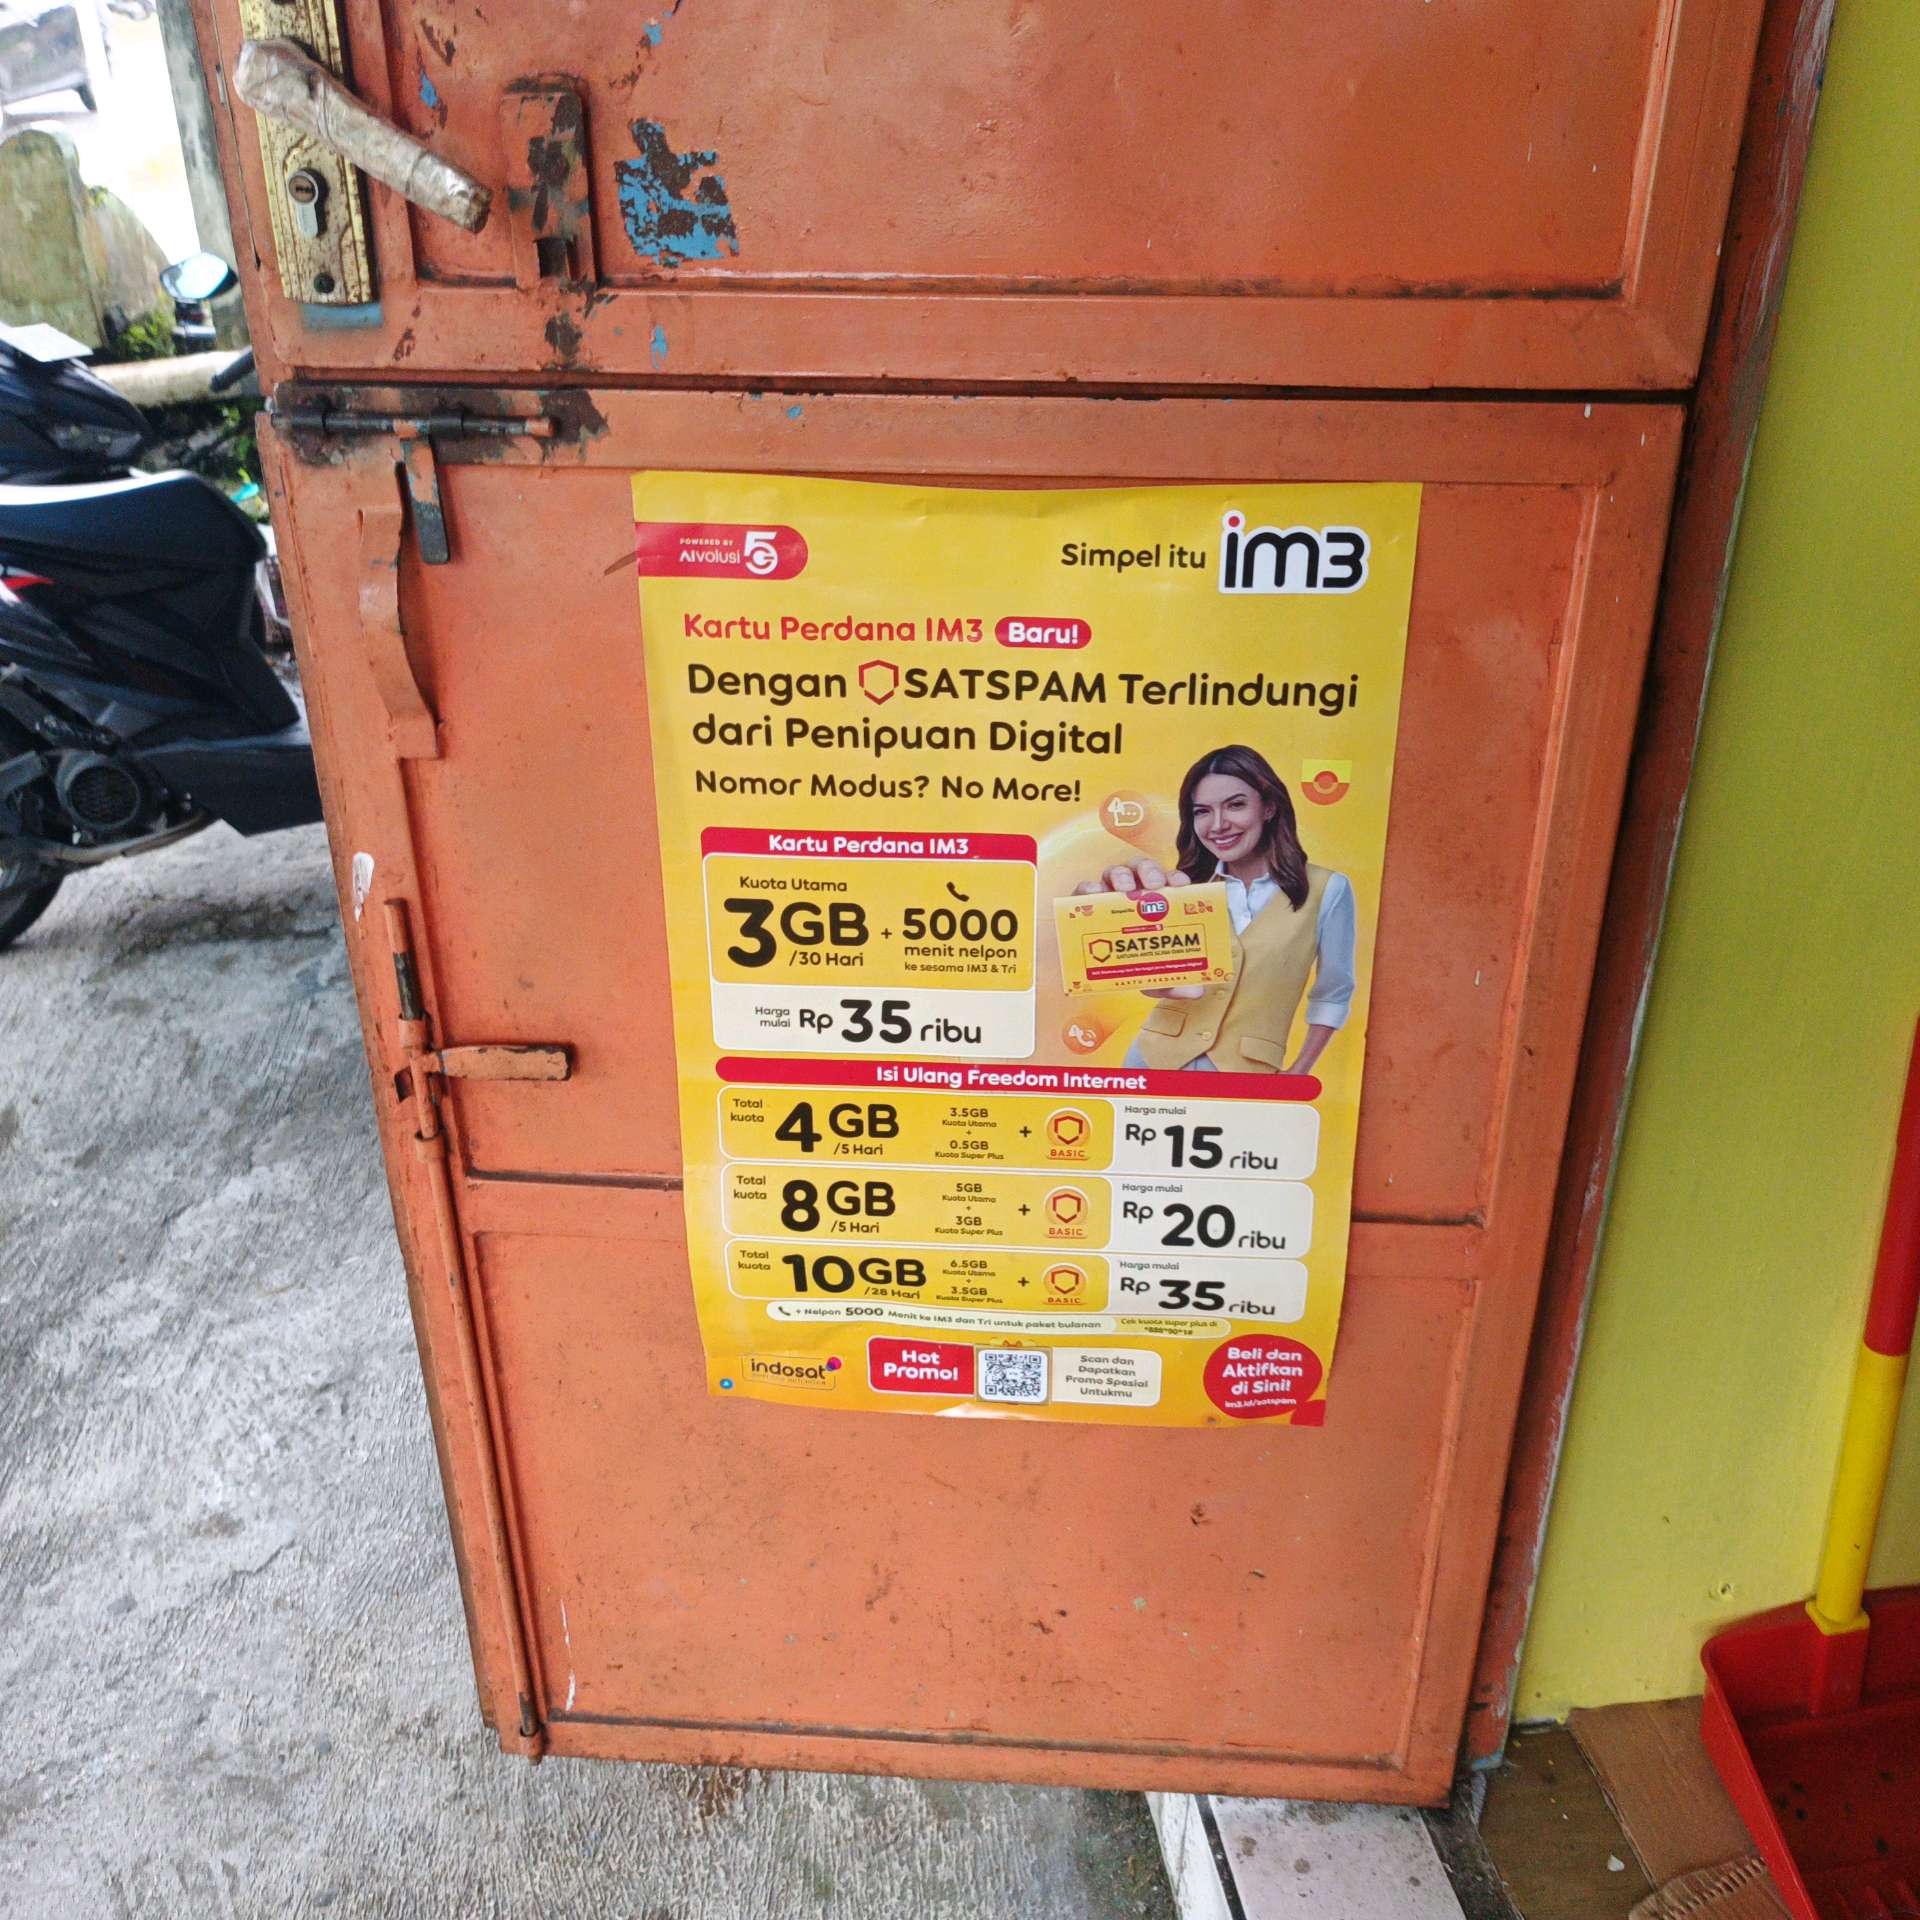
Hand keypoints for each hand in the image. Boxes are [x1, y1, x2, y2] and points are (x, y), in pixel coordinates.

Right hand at [1071, 861, 1205, 999]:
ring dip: (1122, 875)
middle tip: (1154, 886)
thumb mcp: (1154, 978)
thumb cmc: (1131, 966)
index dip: (1176, 877)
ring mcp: (1107, 895)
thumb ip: (1174, 982)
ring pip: (1116, 871)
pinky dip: (1090, 887)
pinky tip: (1096, 894)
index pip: (1169, 882)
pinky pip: (1084, 888)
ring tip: (1125, 889)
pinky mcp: (1083, 903)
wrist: (1094, 974)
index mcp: (1156, 903)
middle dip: (1150, 871)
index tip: (1181, 885)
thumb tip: (1197, 991)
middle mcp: (1133, 893)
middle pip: (1143, 869)